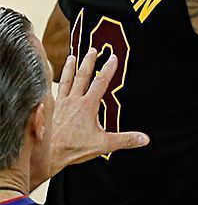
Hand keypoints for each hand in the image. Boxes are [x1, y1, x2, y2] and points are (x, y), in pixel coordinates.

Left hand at [49, 49, 149, 176]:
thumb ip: (125, 140)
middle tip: (93, 50)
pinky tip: (50, 80)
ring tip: (71, 57)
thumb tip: (144, 139)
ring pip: (66, 81)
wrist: (46, 154)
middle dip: (89, 62)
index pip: (101, 82)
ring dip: (69, 68)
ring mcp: (60, 104)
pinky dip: (52, 83)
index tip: (113, 57)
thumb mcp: (103, 145)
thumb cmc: (73, 148)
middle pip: (82, 76)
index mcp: (87, 106)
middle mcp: (73, 101)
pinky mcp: (49, 109)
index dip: (109, 68)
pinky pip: (53, 91)